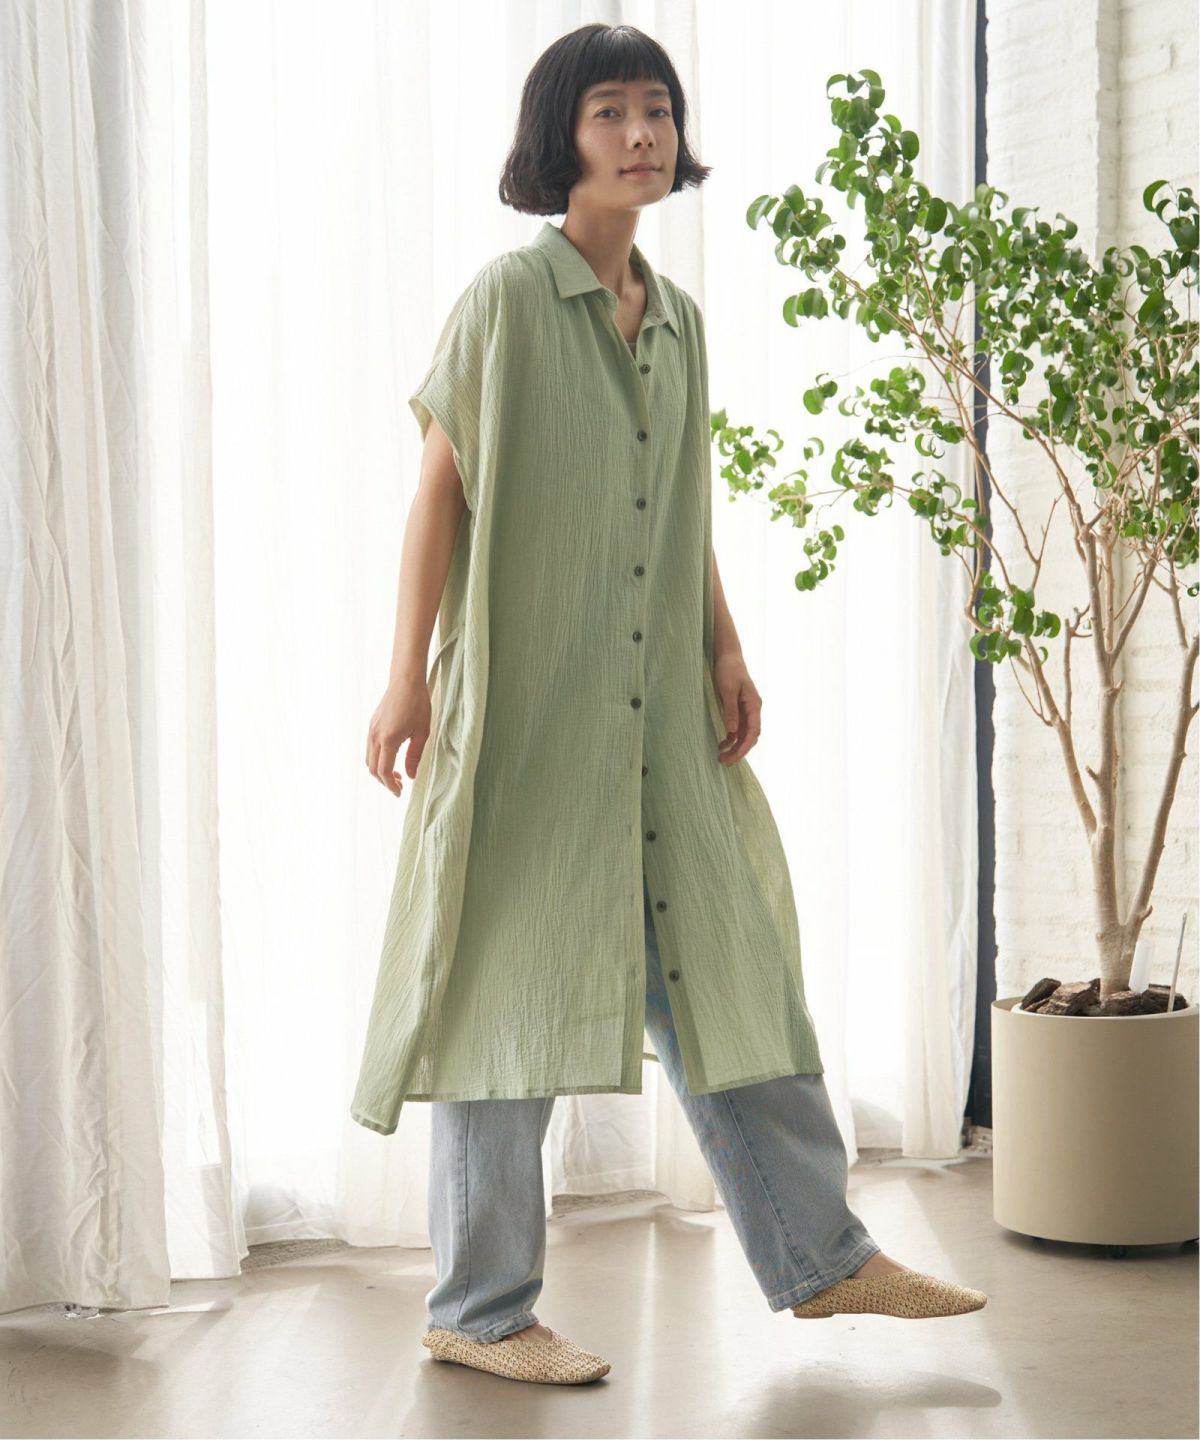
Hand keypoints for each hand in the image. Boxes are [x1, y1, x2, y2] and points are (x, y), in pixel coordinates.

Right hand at [366, 676, 431, 795]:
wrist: (405, 681)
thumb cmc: (418, 704)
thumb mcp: (422, 732)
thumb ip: (415, 756)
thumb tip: (411, 776)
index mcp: (389, 740)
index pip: (384, 771)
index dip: (391, 785)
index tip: (400, 792)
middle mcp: (375, 736)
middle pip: (373, 769)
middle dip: (384, 781)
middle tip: (400, 786)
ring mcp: (371, 730)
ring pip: (369, 759)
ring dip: (380, 771)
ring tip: (397, 774)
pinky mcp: (372, 725)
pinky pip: (369, 749)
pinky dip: (377, 759)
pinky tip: (391, 758)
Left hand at [713, 651, 761, 763]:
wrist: (728, 656)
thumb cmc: (728, 670)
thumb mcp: (727, 690)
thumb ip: (730, 711)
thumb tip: (733, 732)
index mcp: (754, 705)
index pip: (753, 732)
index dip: (744, 747)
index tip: (734, 757)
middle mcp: (753, 710)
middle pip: (750, 736)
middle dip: (739, 751)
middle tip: (724, 762)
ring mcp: (746, 710)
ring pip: (744, 734)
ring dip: (735, 746)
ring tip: (722, 757)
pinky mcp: (739, 709)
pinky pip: (738, 728)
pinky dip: (731, 737)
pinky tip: (722, 744)